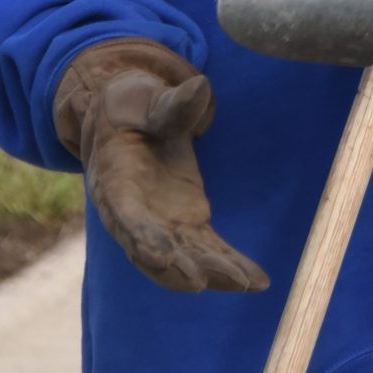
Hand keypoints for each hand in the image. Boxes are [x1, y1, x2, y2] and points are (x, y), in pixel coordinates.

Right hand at [53, 39, 268, 293]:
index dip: (142, 238)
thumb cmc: (136, 107)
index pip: (126, 218)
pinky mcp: (187, 225)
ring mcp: (162, 225)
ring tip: (247, 284)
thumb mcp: (146, 100)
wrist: (133, 120)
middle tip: (204, 283)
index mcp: (115, 183)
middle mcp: (135, 215)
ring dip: (213, 272)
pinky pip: (208, 250)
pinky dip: (231, 265)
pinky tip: (258, 281)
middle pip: (155, 250)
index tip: (161, 255)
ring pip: (185, 257)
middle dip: (178, 268)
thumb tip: (200, 87)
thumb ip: (171, 105)